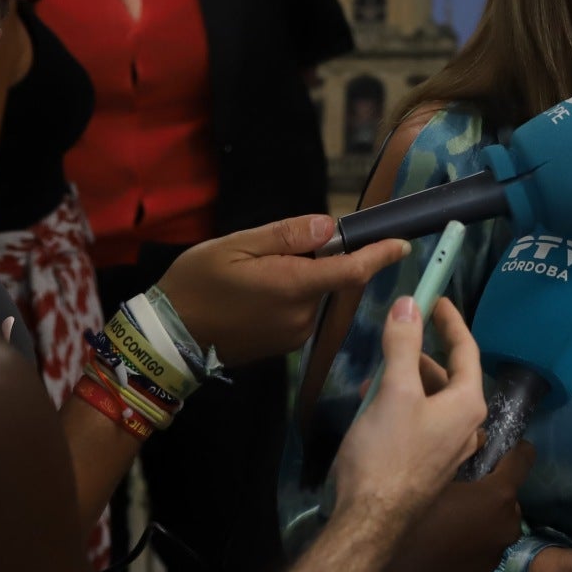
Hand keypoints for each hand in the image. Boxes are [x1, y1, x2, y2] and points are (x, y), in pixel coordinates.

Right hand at [156, 212, 408, 365]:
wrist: (168, 338)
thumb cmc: (197, 283)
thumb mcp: (237, 245)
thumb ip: (288, 235)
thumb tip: (330, 226)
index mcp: (294, 286)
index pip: (352, 271)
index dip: (380, 255)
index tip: (403, 243)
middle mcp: (303, 316)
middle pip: (332, 279)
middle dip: (320, 259)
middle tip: (276, 250)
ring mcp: (294, 335)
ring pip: (316, 295)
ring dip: (303, 279)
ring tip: (258, 272)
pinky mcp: (284, 346)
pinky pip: (302, 312)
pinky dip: (293, 296)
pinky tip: (259, 293)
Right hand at [332, 296, 487, 522]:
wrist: (370, 521)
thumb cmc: (387, 452)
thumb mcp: (394, 391)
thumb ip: (404, 344)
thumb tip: (410, 304)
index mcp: (468, 404)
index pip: (466, 350)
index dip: (451, 321)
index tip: (437, 298)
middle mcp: (468, 426)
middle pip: (449, 375)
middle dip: (421, 353)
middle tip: (398, 333)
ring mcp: (450, 449)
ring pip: (432, 400)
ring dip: (407, 380)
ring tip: (374, 375)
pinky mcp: (430, 465)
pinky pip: (422, 421)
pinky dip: (403, 404)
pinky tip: (374, 406)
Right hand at [360, 441, 533, 571]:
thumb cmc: (412, 522)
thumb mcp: (433, 478)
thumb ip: (460, 456)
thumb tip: (477, 439)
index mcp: (498, 496)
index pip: (524, 458)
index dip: (514, 448)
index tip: (497, 448)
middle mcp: (508, 524)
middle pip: (509, 494)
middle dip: (491, 488)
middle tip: (462, 487)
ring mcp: (497, 552)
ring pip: (498, 522)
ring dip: (484, 516)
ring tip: (452, 517)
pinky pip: (485, 546)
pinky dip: (474, 540)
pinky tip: (447, 542)